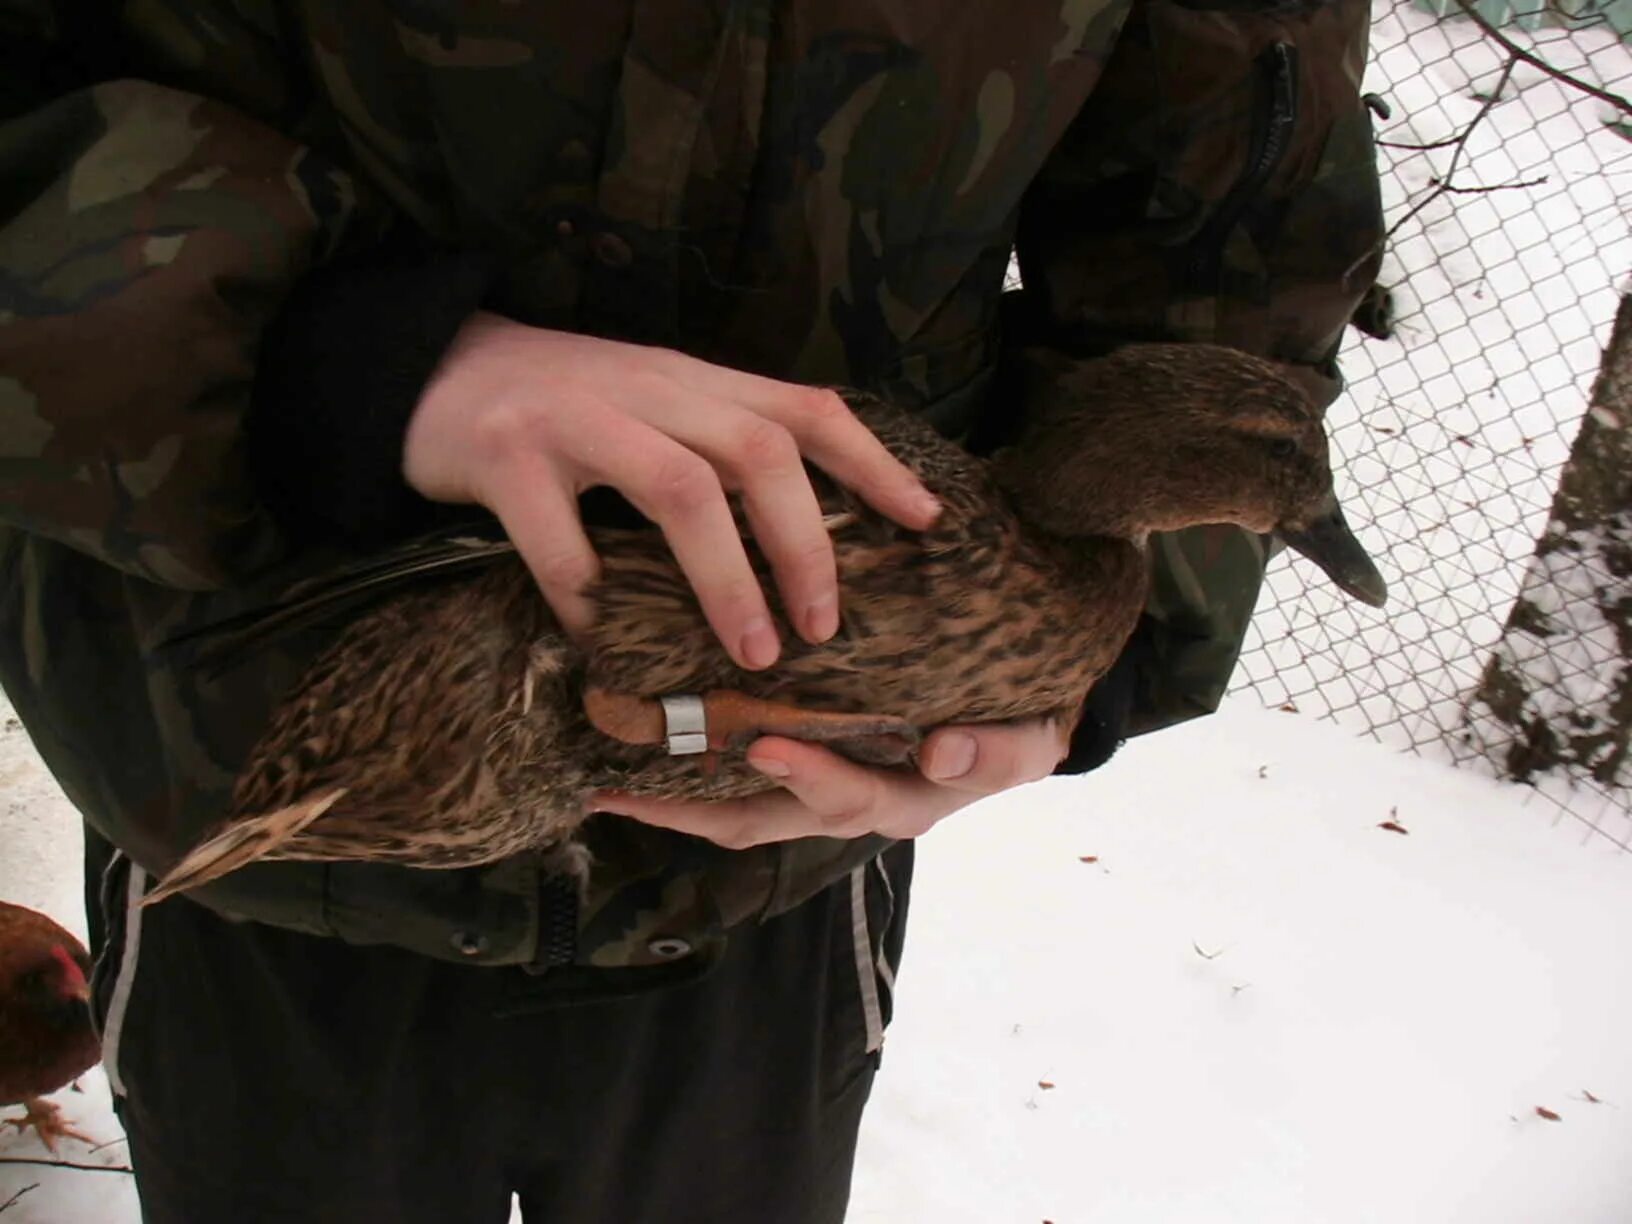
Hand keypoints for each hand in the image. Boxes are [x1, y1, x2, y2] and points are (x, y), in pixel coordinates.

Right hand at [403, 314, 940, 668]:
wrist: (430, 367)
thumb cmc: (556, 405)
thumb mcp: (649, 405)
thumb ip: (712, 444)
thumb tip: (798, 529)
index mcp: (691, 380)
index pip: (803, 406)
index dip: (873, 462)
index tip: (928, 521)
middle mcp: (646, 387)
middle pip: (758, 451)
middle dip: (807, 544)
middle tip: (826, 627)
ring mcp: (575, 415)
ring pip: (680, 488)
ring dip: (728, 578)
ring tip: (755, 651)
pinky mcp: (505, 453)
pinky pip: (559, 539)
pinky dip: (590, 598)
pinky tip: (603, 643)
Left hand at [589, 719, 1069, 847]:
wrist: (1021, 710)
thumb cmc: (1021, 725)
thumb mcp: (1028, 742)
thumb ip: (995, 753)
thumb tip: (941, 750)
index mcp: (901, 800)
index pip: (843, 797)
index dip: (806, 776)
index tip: (767, 746)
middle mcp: (849, 801)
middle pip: (759, 817)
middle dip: (688, 812)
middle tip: (620, 793)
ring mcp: (822, 783)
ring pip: (736, 804)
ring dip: (671, 797)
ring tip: (602, 780)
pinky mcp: (804, 753)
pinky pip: (739, 773)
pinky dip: (692, 762)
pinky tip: (640, 743)